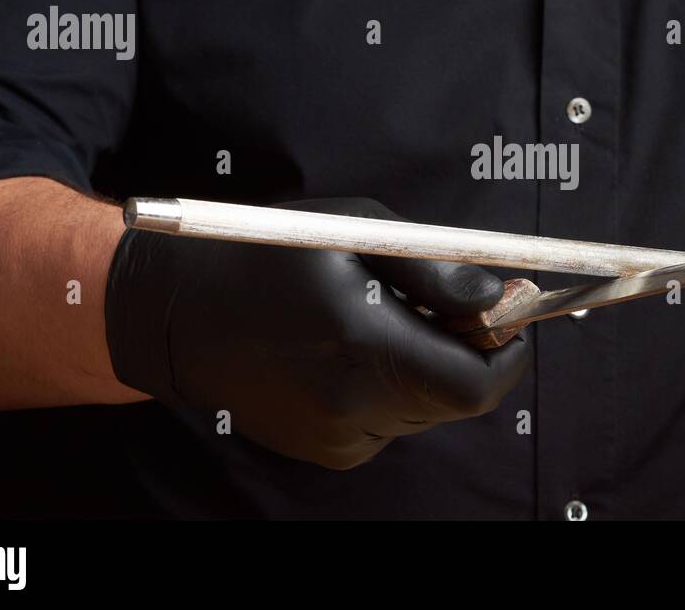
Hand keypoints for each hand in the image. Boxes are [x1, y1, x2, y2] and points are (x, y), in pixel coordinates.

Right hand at [104, 197, 531, 468]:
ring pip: (427, 409)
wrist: (178, 314)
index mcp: (364, 347)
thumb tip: (499, 298)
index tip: (503, 314)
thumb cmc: (268, 256)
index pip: (478, 383)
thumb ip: (438, 271)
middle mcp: (354, 406)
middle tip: (443, 304)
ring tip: (380, 320)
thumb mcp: (357, 233)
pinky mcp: (328, 451)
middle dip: (466, 350)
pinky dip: (393, 387)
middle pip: (458, 398)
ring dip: (428, 366)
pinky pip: (392, 421)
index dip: (506, 350)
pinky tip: (349, 351)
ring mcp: (339, 437)